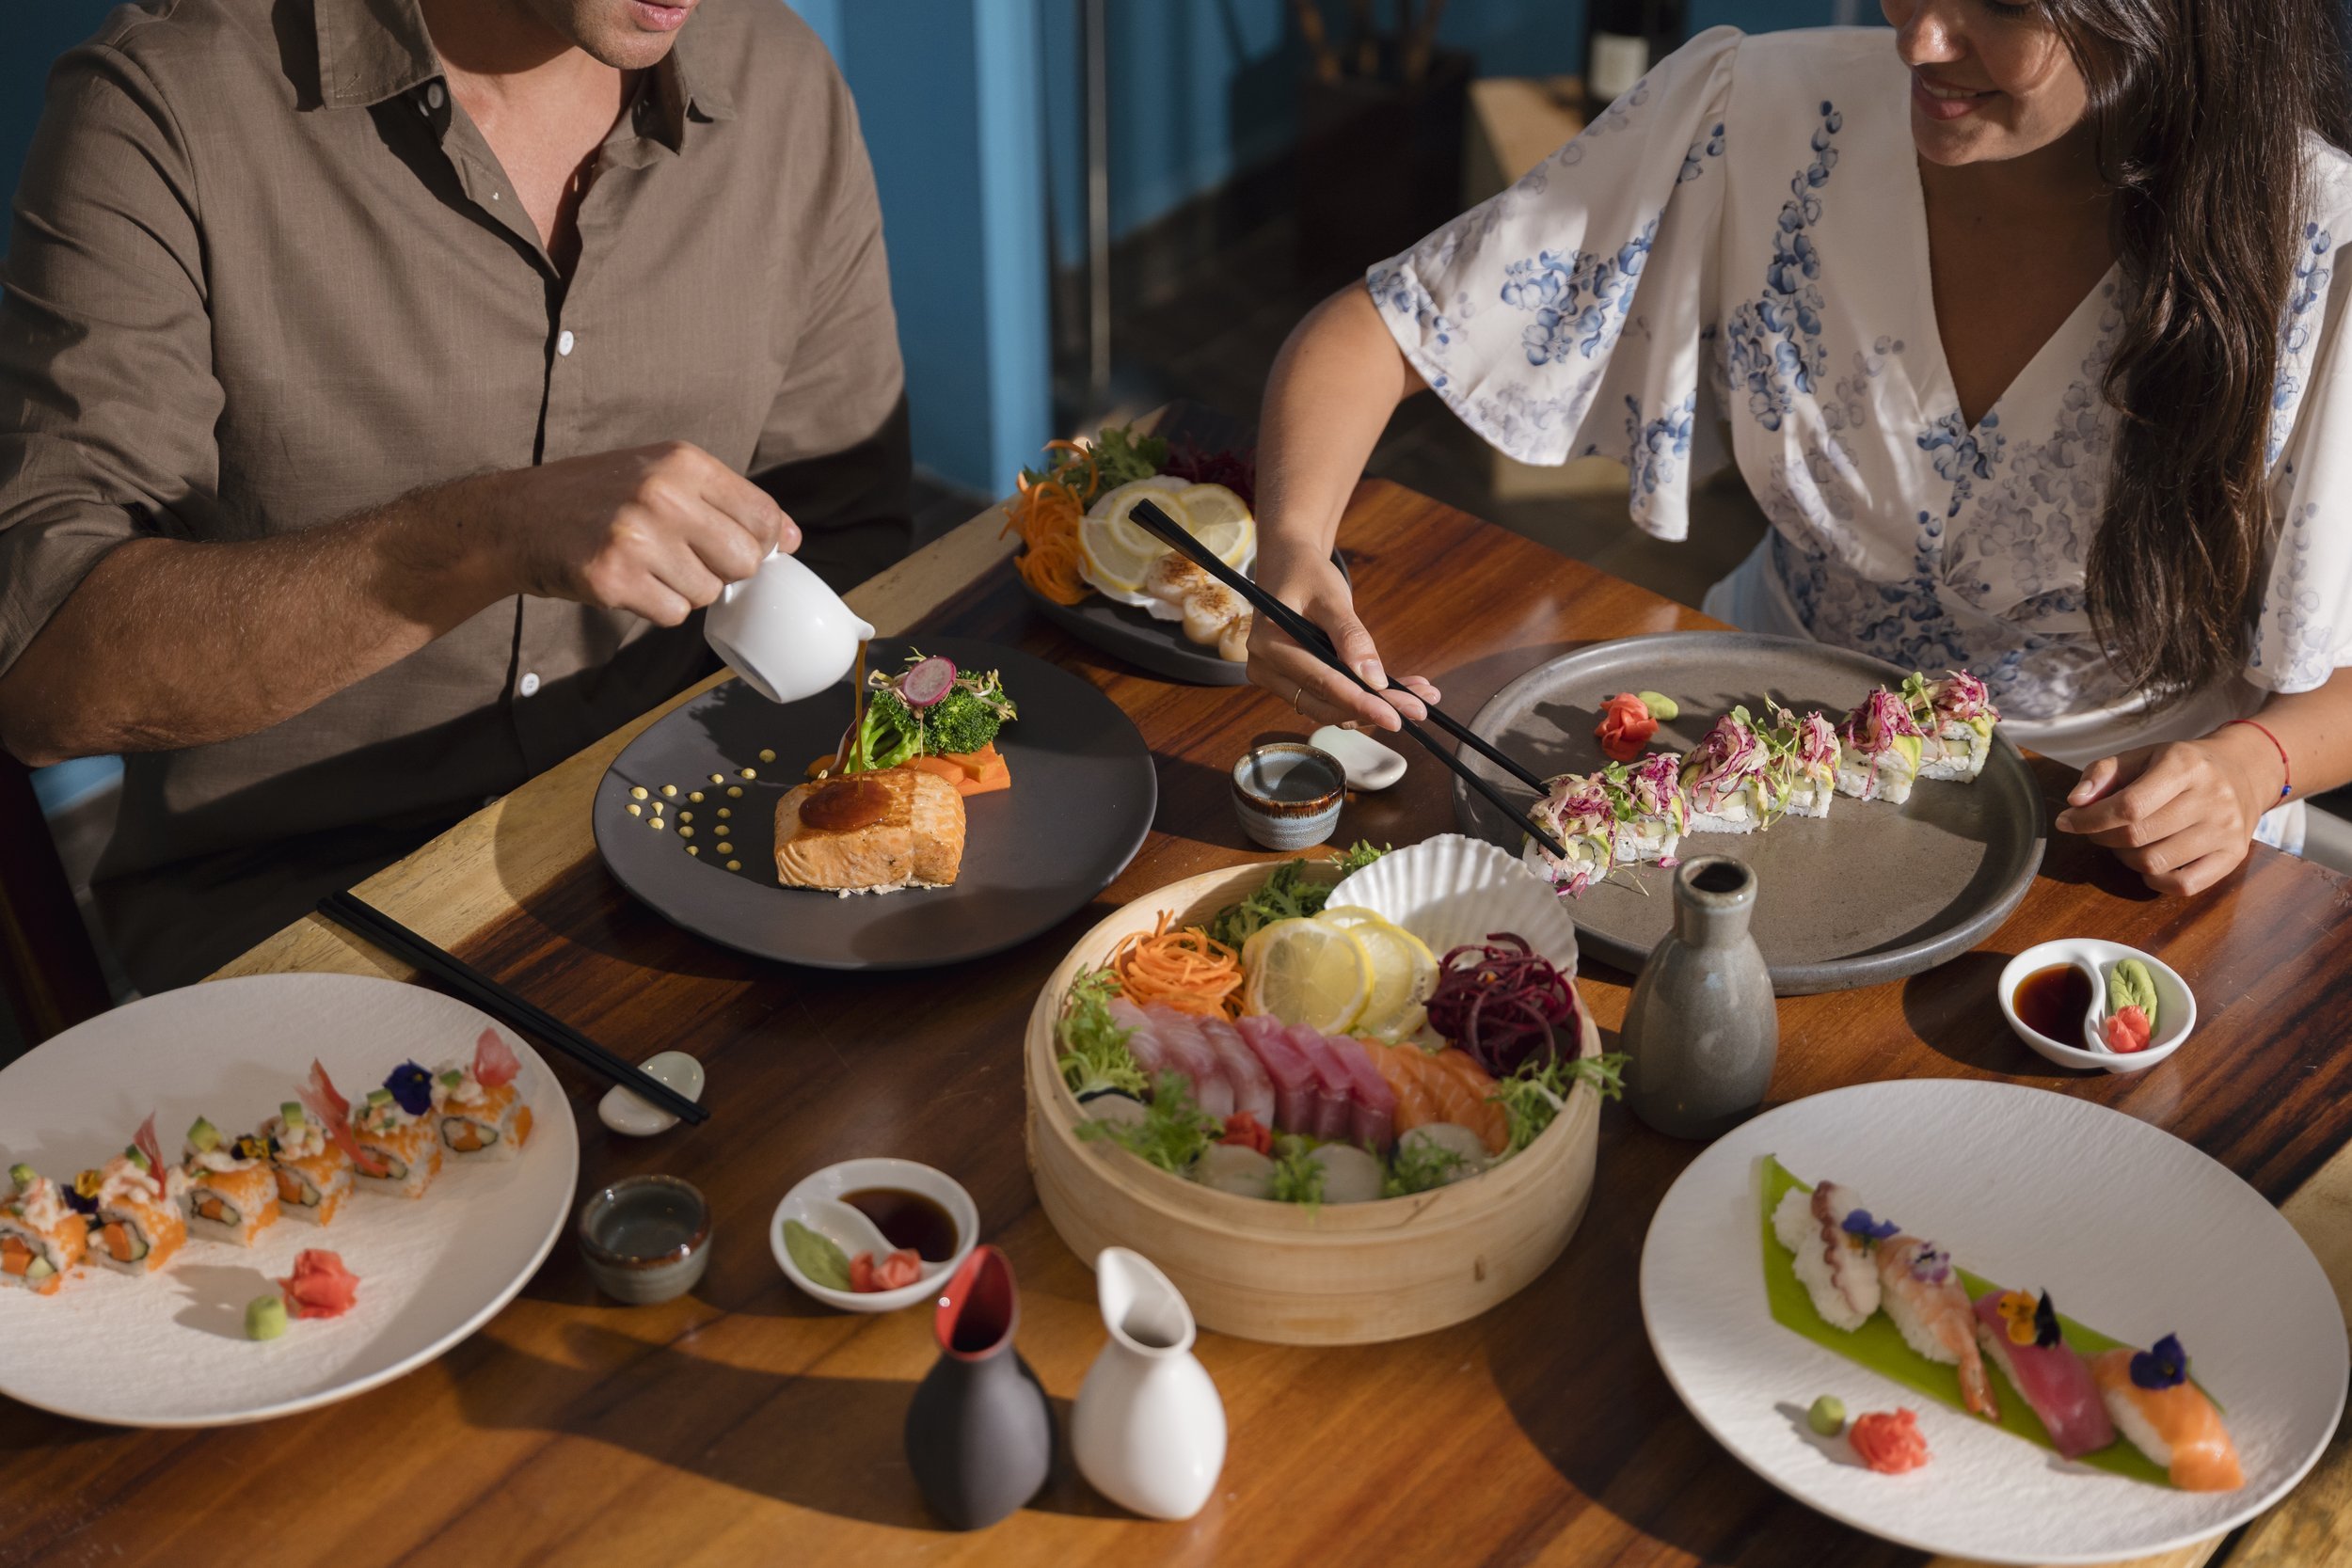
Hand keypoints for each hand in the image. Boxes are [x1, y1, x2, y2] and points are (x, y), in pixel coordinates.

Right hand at [479, 441, 797, 626]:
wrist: (516, 517)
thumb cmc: (597, 496)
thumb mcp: (661, 472)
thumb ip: (726, 501)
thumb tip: (790, 540)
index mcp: (683, 462)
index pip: (763, 516)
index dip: (763, 544)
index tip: (742, 549)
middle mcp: (663, 494)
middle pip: (744, 561)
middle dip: (723, 571)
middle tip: (684, 559)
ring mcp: (636, 537)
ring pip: (708, 593)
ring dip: (684, 590)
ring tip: (647, 565)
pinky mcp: (612, 578)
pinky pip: (672, 614)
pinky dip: (656, 607)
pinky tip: (628, 582)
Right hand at [1244, 546, 1438, 731]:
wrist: (1288, 567)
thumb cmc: (1306, 575)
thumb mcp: (1331, 597)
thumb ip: (1350, 636)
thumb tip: (1374, 678)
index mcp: (1270, 646)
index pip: (1321, 684)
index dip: (1361, 703)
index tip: (1397, 717)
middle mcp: (1267, 670)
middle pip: (1326, 705)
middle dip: (1374, 710)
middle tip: (1419, 708)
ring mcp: (1278, 680)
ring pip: (1330, 709)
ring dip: (1372, 708)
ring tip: (1418, 698)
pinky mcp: (1294, 683)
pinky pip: (1329, 700)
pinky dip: (1362, 700)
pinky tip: (1396, 693)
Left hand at [2053, 732, 2278, 894]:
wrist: (2243, 772)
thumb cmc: (2181, 766)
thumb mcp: (2141, 756)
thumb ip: (2102, 773)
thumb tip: (2076, 802)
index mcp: (2185, 766)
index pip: (2128, 806)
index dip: (2089, 820)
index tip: (2067, 822)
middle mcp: (2212, 798)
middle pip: (2137, 836)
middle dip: (2103, 837)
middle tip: (2097, 831)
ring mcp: (2226, 830)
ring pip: (2154, 862)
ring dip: (2125, 858)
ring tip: (2125, 842)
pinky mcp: (2234, 856)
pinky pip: (2182, 886)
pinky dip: (2154, 879)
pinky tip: (2149, 862)